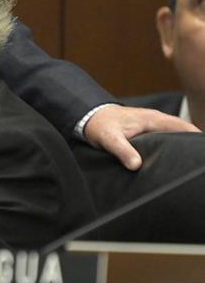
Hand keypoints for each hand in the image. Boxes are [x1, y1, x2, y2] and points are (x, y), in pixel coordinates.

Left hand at [84, 104, 199, 169]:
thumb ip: (122, 150)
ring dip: (182, 148)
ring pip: (174, 137)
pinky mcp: (147, 133)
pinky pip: (165, 140)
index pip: (184, 128)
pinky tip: (172, 163)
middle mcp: (156, 121)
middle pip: (183, 133)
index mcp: (153, 119)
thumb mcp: (109, 138)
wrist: (88, 116)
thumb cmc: (100, 124)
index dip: (197, 140)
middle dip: (193, 146)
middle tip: (199, 163)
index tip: (203, 153)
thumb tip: (136, 165)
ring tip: (190, 166)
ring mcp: (152, 126)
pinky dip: (171, 149)